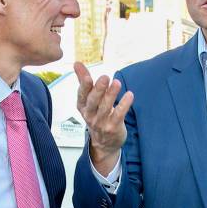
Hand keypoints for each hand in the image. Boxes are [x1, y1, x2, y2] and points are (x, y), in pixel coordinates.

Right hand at [74, 62, 133, 176]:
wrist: (104, 143)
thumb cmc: (96, 116)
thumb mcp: (88, 100)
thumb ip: (83, 80)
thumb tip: (77, 63)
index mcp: (83, 106)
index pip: (82, 95)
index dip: (84, 86)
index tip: (87, 77)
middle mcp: (90, 115)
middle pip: (93, 101)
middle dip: (98, 89)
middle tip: (105, 77)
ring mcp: (101, 122)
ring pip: (105, 108)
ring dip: (111, 95)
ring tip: (117, 83)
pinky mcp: (113, 127)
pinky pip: (118, 115)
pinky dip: (124, 105)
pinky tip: (129, 95)